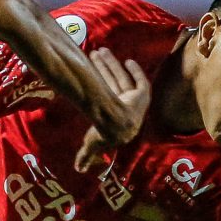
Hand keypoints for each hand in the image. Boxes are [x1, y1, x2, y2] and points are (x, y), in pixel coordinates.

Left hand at [74, 48, 150, 172]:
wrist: (116, 125)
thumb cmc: (103, 135)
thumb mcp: (92, 145)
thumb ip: (85, 156)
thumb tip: (77, 170)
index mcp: (118, 123)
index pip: (109, 101)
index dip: (103, 89)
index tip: (94, 77)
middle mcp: (129, 111)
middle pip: (114, 85)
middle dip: (104, 70)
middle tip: (95, 54)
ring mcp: (137, 103)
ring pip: (121, 79)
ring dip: (112, 65)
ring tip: (101, 51)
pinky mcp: (143, 96)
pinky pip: (140, 82)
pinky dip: (135, 72)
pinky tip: (128, 61)